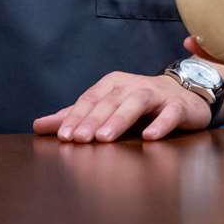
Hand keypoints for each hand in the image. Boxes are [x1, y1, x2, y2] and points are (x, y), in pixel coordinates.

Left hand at [33, 71, 211, 142]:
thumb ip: (75, 116)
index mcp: (113, 84)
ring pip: (137, 103)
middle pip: (110, 101)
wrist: (184, 95)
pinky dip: (160, 124)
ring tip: (105, 138)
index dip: (76, 116)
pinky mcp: (178, 106)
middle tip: (78, 139)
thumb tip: (38, 125)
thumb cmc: (140, 105)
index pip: (90, 99)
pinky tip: (149, 136)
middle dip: (93, 120)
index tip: (63, 136)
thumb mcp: (106, 107)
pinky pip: (169, 114)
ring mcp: (157, 95)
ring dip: (119, 119)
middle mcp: (133, 85)